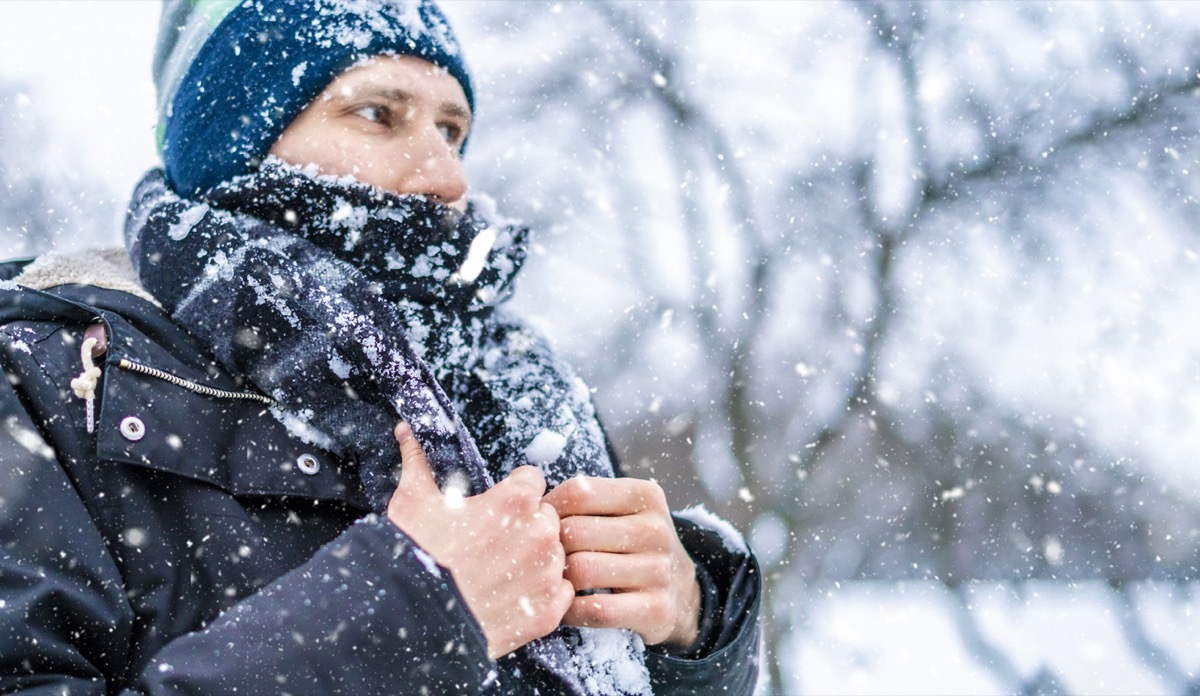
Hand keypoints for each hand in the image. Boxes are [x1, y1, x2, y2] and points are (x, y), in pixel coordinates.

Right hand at [386, 422, 574, 659]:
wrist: (410, 617)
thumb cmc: (414, 555)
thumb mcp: (412, 500)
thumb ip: (419, 460)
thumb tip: (407, 429)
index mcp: (515, 500)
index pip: (532, 481)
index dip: (513, 492)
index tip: (497, 506)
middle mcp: (540, 533)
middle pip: (547, 517)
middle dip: (527, 525)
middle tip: (496, 542)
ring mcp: (547, 573)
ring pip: (556, 555)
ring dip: (537, 559)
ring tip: (502, 573)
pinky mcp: (548, 612)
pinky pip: (560, 593)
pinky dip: (543, 594)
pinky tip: (515, 597)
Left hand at [542, 476, 700, 648]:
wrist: (679, 590)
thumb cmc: (631, 543)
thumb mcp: (621, 510)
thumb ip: (584, 500)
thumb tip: (528, 501)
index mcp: (645, 495)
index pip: (579, 492)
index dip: (548, 507)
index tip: (538, 523)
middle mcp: (656, 530)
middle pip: (575, 532)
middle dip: (549, 547)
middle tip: (540, 557)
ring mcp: (659, 571)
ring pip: (582, 571)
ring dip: (557, 580)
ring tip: (551, 580)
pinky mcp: (656, 609)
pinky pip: (595, 609)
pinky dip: (570, 611)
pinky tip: (565, 606)